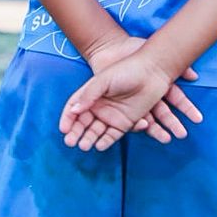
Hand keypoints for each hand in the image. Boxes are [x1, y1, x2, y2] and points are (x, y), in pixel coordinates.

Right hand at [61, 48, 200, 150]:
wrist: (152, 71)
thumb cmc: (127, 70)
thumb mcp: (104, 79)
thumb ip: (89, 94)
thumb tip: (74, 110)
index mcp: (91, 94)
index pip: (74, 108)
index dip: (67, 118)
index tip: (64, 129)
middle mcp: (99, 106)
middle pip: (83, 123)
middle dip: (76, 133)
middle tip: (71, 142)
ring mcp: (111, 116)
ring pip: (96, 131)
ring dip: (89, 139)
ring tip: (84, 146)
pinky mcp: (125, 123)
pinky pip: (112, 135)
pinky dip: (105, 141)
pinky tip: (99, 146)